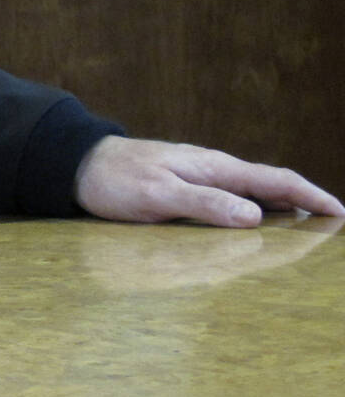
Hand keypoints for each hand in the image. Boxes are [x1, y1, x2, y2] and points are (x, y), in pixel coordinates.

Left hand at [74, 136, 344, 226]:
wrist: (78, 164)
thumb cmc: (115, 179)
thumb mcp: (158, 195)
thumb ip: (204, 203)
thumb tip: (255, 217)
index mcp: (214, 168)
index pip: (274, 180)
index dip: (310, 195)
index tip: (338, 213)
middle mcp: (213, 170)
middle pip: (271, 187)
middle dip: (304, 204)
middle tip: (330, 227)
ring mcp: (200, 178)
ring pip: (253, 194)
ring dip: (280, 209)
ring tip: (305, 232)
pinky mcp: (186, 188)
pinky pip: (231, 200)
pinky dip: (253, 211)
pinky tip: (256, 228)